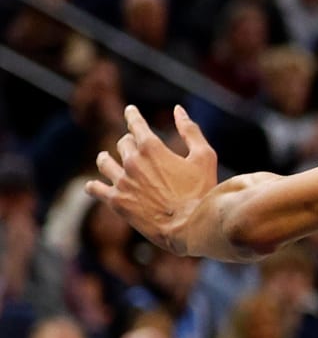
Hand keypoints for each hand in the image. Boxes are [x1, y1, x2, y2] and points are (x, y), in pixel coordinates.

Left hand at [85, 104, 220, 255]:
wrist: (190, 227)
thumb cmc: (202, 192)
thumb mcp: (204, 157)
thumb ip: (190, 131)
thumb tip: (178, 110)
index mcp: (151, 147)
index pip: (135, 123)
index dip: (133, 115)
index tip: (131, 111)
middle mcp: (132, 161)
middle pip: (123, 143)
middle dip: (129, 143)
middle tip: (134, 146)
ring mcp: (122, 182)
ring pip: (104, 162)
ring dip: (107, 158)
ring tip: (107, 159)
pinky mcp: (116, 201)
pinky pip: (95, 188)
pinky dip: (94, 186)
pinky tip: (94, 186)